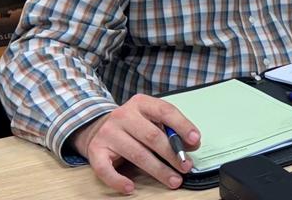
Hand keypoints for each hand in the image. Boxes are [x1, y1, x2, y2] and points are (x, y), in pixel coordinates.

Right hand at [71, 93, 200, 193]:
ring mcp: (108, 133)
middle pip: (152, 136)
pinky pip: (106, 169)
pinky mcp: (96, 151)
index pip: (165, 111)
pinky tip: (130, 187)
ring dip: (158, 170)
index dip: (182, 126)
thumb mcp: (151, 119)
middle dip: (172, 154)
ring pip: (137, 154)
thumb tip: (191, 144)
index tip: (195, 140)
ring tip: (173, 180)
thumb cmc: (132, 125)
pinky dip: (118, 181)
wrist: (97, 127)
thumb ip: (170, 129)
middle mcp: (123, 115)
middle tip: (186, 166)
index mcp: (140, 103)